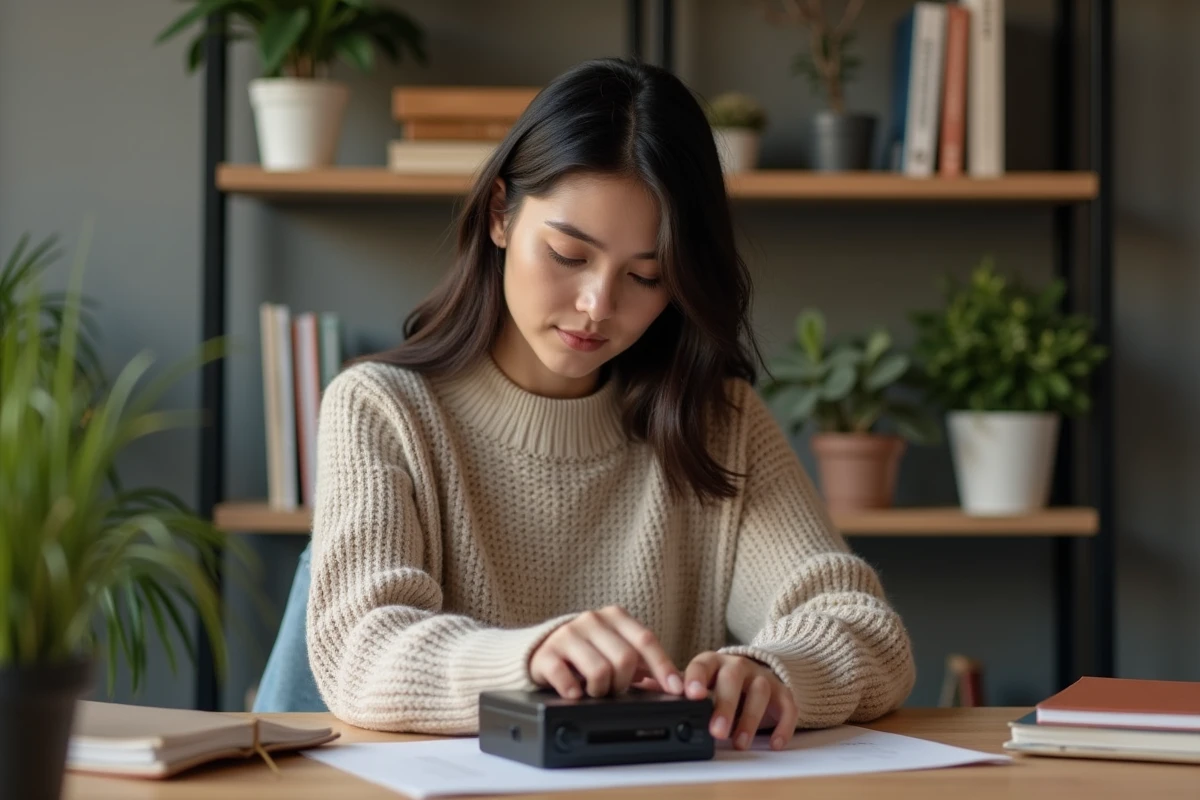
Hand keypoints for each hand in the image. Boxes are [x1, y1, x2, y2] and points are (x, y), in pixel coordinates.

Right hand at [529, 606, 684, 698]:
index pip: (646, 640)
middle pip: (625, 658)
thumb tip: (677, 685)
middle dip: (625, 683)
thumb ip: (645, 664)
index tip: (676, 690)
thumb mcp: (617, 650)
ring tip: (596, 692)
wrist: (542, 649)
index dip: (663, 666)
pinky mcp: (545, 654)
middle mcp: (591, 620)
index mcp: (614, 617)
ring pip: (599, 670)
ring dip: (602, 691)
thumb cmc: (587, 652)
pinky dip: (574, 691)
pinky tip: (576, 693)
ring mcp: (567, 635)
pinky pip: (565, 678)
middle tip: (617, 690)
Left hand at [636, 652, 797, 750]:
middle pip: (732, 680)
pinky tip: (774, 743)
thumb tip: (640, 684)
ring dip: (749, 719)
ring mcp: (762, 678)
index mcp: (712, 663)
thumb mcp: (697, 680)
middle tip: (716, 731)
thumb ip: (674, 684)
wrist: (757, 672)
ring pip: (760, 692)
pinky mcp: (783, 693)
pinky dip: (783, 725)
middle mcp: (737, 666)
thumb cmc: (719, 681)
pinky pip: (788, 706)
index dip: (696, 678)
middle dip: (725, 705)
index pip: (702, 665)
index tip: (690, 693)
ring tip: (739, 743)